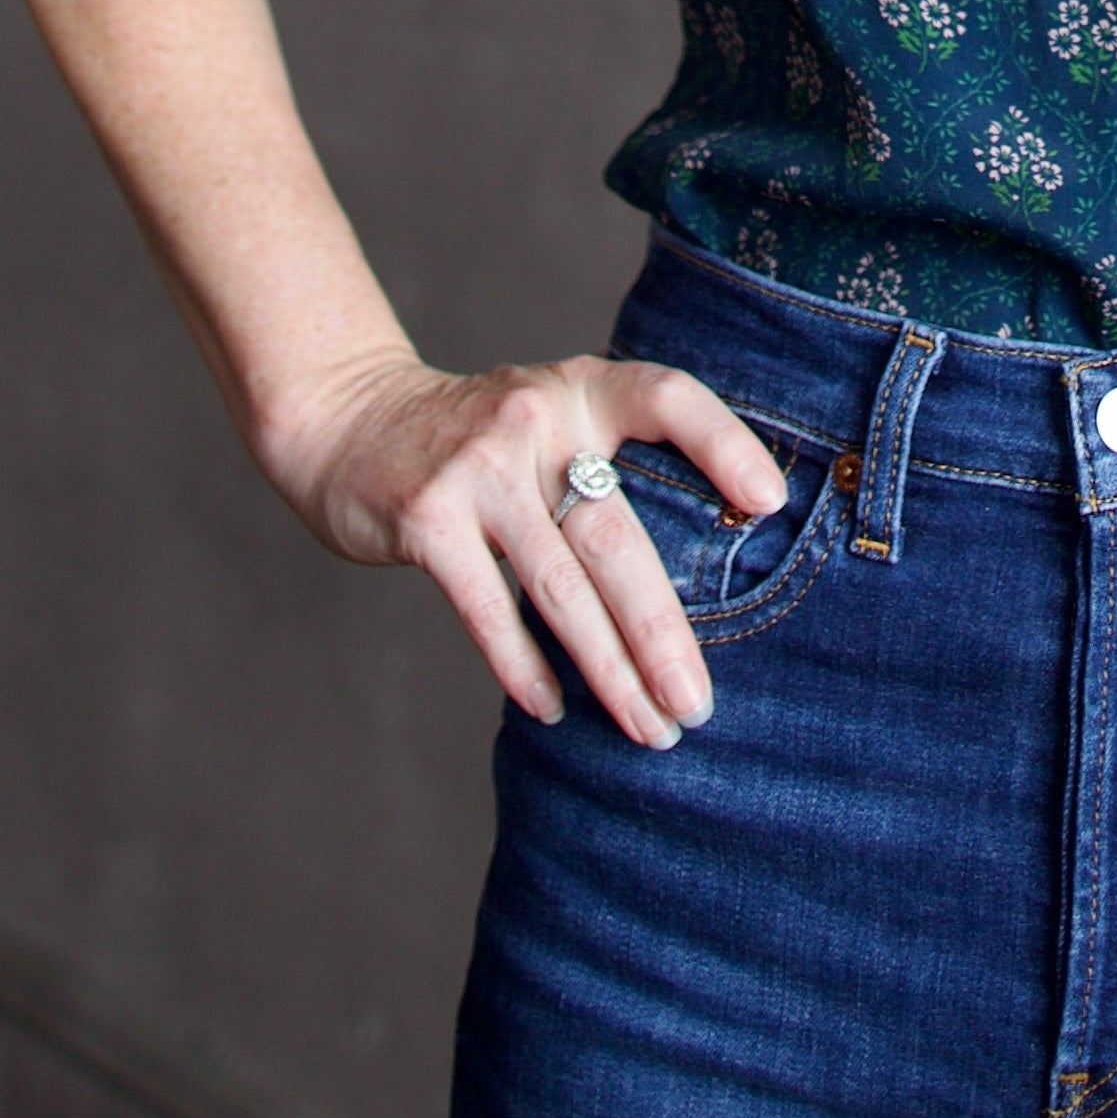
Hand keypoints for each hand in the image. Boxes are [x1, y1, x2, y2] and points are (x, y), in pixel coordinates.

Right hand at [262, 348, 789, 746]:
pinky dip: (524, 665)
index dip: (723, 443)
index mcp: (581, 390)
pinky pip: (487, 608)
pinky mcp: (426, 517)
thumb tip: (697, 578)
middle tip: (698, 705)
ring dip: (609, 670)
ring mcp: (478, 470)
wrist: (347, 417)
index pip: (666, 398)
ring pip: (561, 587)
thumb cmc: (476, 439)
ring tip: (648, 727)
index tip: (769, 501)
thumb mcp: (548, 417)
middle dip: (663, 635)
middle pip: (618, 539)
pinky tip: (554, 708)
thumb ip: (606, 468)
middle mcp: (536, 421)